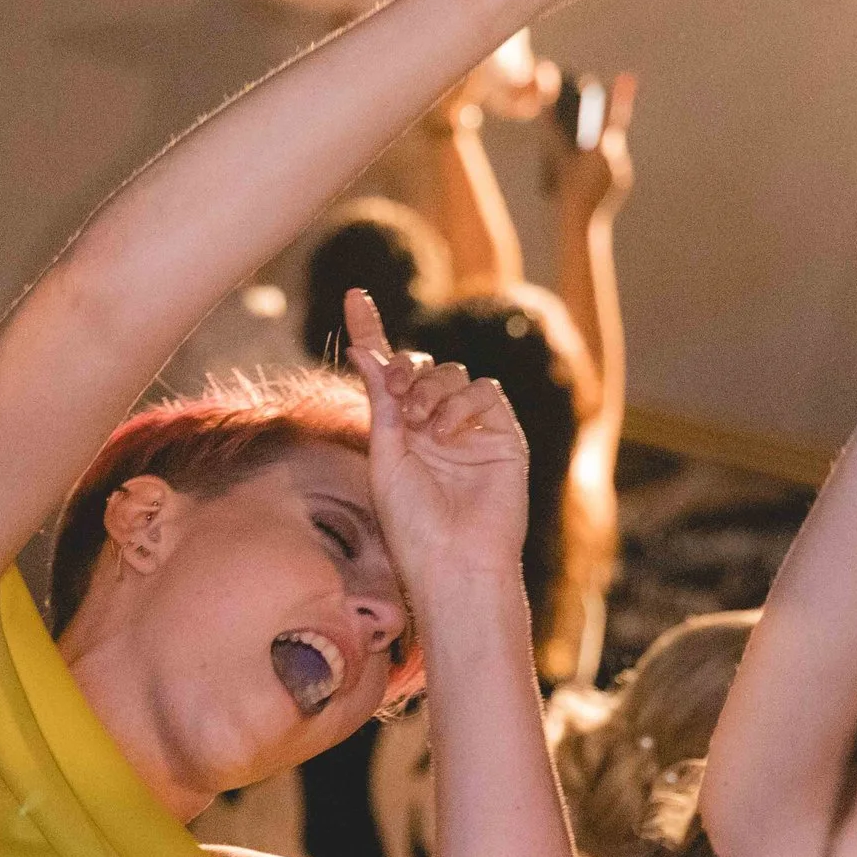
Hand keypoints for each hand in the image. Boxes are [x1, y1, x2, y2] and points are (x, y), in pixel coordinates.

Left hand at [346, 290, 529, 597]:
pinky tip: (448, 429)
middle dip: (404, 369)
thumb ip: (379, 400)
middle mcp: (433, 425)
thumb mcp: (385, 455)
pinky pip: (484, 393)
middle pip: (420, 366)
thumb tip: (363, 349)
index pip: (385, 371)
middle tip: (394, 393)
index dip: (371, 332)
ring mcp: (469, 429)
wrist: (453, 560)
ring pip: (452, 373)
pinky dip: (463, 402)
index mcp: (399, 431)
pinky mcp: (502, 436)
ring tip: (421, 423)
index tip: (353, 296)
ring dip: (431, 388)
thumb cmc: (411, 523)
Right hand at [553, 71, 637, 219]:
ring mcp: (623, 172)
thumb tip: (547, 110)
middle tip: (612, 95)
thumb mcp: (557, 160)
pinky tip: (594, 165)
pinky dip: (604, 161)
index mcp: (603, 150)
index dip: (619, 95)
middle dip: (609, 117)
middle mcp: (618, 159)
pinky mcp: (624, 183)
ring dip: (604, 143)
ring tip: (591, 145)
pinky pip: (616, 164)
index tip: (626, 76)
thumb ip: (554, 133)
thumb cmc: (565, 192)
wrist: (581, 225)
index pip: (613, 117)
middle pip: (614, 132)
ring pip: (614, 149)